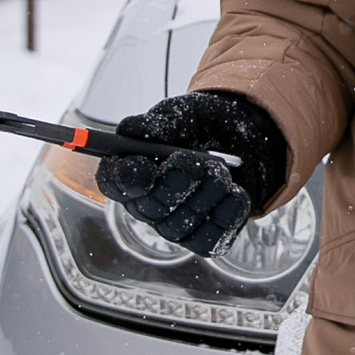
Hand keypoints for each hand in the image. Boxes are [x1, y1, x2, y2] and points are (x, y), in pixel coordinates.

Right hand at [96, 90, 287, 259]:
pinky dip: (226, 213)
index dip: (124, 177)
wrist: (240, 140)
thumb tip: (134, 130)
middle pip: (148, 208)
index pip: (113, 182)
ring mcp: (176, 224)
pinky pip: (211, 239)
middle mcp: (148, 204)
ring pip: (182, 223)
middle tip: (190, 161)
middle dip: (171, 185)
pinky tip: (234, 192)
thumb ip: (156, 124)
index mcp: (132, 171)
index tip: (143, 164)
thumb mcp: (179, 116)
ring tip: (220, 170)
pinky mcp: (205, 238)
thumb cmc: (199, 129)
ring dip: (204, 193)